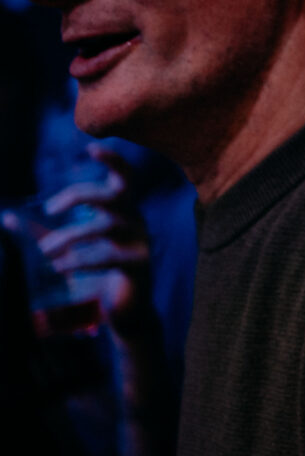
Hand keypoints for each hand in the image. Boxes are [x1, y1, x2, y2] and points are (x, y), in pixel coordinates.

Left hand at [39, 148, 153, 337]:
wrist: (123, 309)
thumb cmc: (96, 270)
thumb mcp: (68, 247)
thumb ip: (41, 232)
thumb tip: (8, 217)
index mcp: (123, 210)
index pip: (124, 177)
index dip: (112, 160)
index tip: (91, 148)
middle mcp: (135, 220)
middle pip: (114, 194)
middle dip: (80, 195)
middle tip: (50, 208)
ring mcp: (139, 241)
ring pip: (105, 226)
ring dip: (70, 236)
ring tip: (46, 251)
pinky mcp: (137, 264)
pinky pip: (107, 256)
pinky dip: (80, 260)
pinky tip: (60, 267)